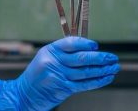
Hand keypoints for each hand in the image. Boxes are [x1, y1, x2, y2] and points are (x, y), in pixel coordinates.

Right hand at [0, 37, 119, 110]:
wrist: (23, 94)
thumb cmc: (37, 75)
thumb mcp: (45, 58)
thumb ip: (63, 53)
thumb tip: (88, 50)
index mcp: (50, 50)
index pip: (71, 43)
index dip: (86, 44)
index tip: (96, 46)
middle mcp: (54, 62)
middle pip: (82, 58)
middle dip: (100, 57)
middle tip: (112, 57)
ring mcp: (59, 76)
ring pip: (86, 71)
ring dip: (103, 70)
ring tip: (114, 67)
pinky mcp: (63, 88)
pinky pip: (85, 84)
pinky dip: (98, 81)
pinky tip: (107, 77)